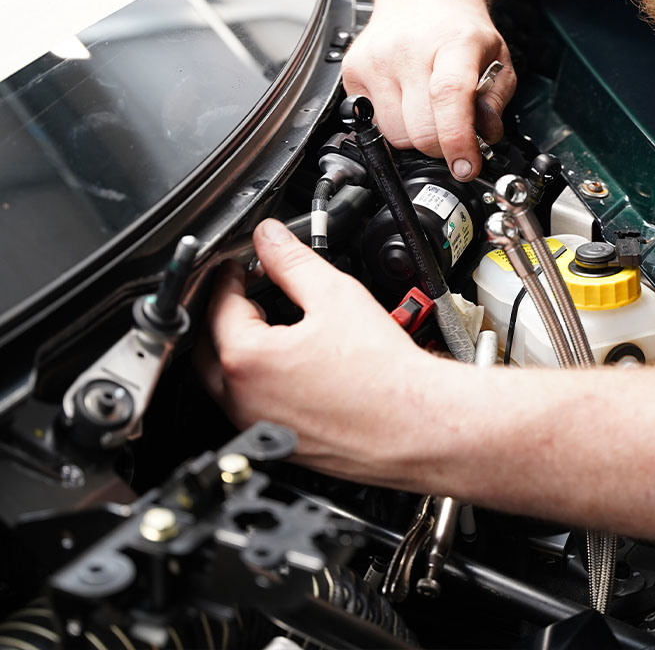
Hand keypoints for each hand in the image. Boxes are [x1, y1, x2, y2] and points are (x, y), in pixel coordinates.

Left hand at [198, 218, 436, 481]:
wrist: (416, 423)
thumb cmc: (382, 373)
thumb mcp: (334, 295)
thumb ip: (292, 260)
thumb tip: (270, 238)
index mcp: (247, 360)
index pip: (219, 305)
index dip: (232, 276)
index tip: (244, 263)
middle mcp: (242, 400)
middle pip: (211, 345)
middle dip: (226, 312)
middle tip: (251, 289)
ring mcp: (257, 426)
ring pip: (229, 380)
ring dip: (240, 347)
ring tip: (274, 322)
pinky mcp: (279, 444)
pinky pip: (252, 405)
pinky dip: (260, 379)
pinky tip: (293, 363)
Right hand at [341, 0, 515, 180]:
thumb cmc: (458, 29)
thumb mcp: (496, 59)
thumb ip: (495, 102)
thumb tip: (483, 138)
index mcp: (452, 42)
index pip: (449, 96)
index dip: (457, 139)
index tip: (465, 166)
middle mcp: (407, 48)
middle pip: (419, 129)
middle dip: (441, 145)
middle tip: (452, 132)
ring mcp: (374, 60)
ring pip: (394, 135)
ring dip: (415, 136)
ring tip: (428, 110)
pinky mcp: (352, 71)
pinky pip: (373, 125)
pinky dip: (393, 125)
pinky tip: (405, 102)